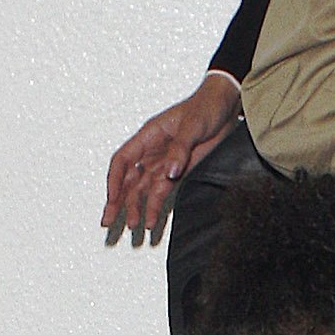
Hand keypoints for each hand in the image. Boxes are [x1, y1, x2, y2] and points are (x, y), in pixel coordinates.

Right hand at [102, 73, 242, 243]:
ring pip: (143, 189)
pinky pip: (162, 192)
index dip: (115, 181)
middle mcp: (151, 152)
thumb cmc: (205, 107)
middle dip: (117, 201)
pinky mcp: (178, 172)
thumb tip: (170, 173)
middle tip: (108, 221)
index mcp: (148, 136)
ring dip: (137, 208)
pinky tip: (152, 220)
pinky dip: (155, 206)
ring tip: (134, 227)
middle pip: (128, 179)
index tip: (112, 199)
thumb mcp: (193, 126)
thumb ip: (181, 149)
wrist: (225, 106)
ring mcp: (164, 163)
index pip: (122, 161)